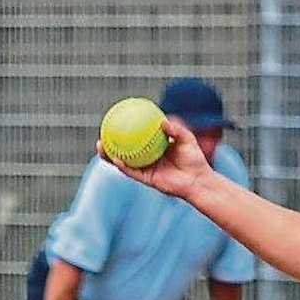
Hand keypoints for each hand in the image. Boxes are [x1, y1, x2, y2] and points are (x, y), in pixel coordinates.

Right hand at [98, 116, 214, 200]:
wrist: (199, 180)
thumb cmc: (195, 159)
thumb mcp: (187, 139)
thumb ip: (176, 130)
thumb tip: (163, 122)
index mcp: (154, 148)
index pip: (136, 137)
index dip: (125, 129)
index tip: (114, 119)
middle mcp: (147, 158)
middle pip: (124, 149)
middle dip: (110, 142)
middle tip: (101, 131)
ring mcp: (146, 169)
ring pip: (123, 161)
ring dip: (110, 155)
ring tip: (100, 146)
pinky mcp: (147, 179)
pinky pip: (132, 172)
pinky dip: (123, 166)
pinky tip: (115, 159)